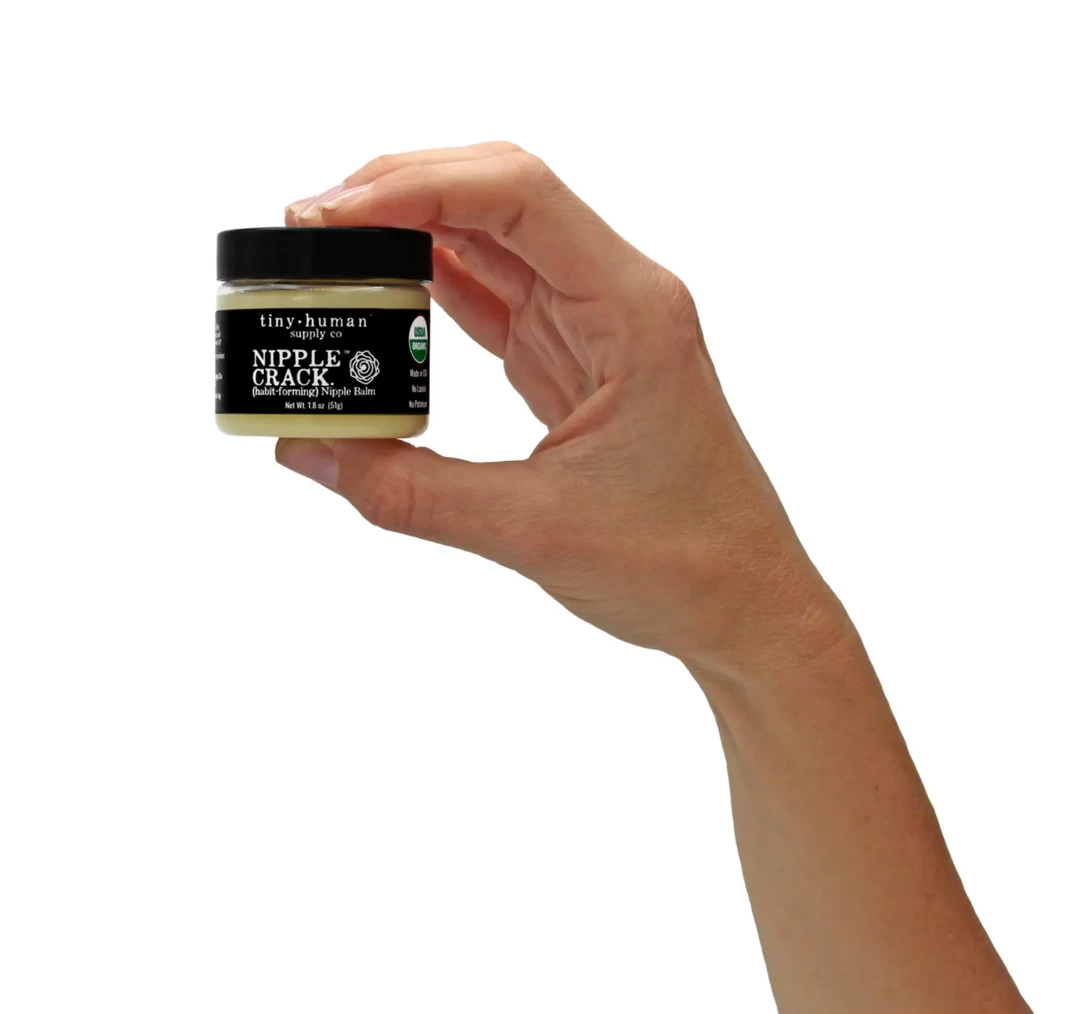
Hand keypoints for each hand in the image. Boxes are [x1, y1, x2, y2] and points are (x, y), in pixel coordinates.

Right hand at [279, 142, 848, 682]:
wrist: (746, 606)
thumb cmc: (683, 564)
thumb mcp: (536, 530)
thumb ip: (411, 492)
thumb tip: (310, 449)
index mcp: (633, 311)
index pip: (519, 195)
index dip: (417, 185)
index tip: (331, 213)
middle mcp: (618, 299)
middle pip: (501, 196)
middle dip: (403, 191)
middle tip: (312, 223)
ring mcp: (596, 327)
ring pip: (496, 243)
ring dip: (413, 233)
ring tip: (330, 250)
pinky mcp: (574, 362)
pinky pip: (498, 300)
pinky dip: (437, 288)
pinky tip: (386, 291)